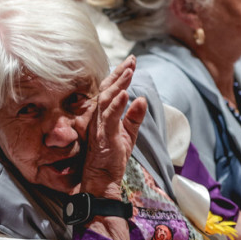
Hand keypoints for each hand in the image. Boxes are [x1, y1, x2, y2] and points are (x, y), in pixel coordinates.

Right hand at [80, 56, 147, 199]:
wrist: (102, 180)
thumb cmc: (111, 158)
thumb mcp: (127, 135)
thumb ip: (134, 117)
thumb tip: (142, 98)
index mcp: (102, 116)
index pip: (111, 91)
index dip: (120, 75)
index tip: (131, 62)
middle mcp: (97, 117)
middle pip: (107, 89)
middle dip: (119, 73)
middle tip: (131, 59)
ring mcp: (99, 126)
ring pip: (107, 99)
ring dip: (119, 84)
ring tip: (129, 71)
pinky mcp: (103, 136)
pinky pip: (109, 117)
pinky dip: (117, 104)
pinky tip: (125, 93)